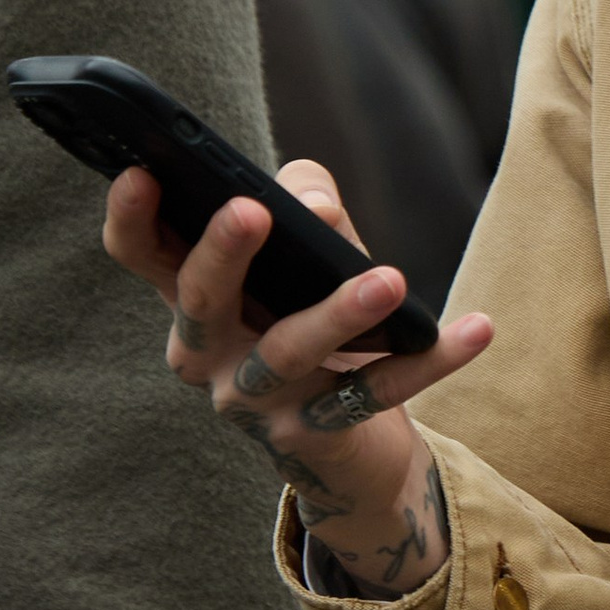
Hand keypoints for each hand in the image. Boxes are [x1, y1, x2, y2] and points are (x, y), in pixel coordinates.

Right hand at [103, 156, 492, 594]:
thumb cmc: (316, 313)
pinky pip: (376, 393)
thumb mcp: (309, 251)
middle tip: (250, 209)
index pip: (143, 255)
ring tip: (388, 278)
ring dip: (338, 312)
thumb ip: (307, 202)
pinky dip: (430, 360)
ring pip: (288, 352)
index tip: (140, 171)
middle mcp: (206, 353)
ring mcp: (255, 401)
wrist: (350, 439)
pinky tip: (478, 329)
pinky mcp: (315, 433)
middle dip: (223, 253)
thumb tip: (312, 205)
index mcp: (192, 298)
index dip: (132, 216)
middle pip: (201, 300)